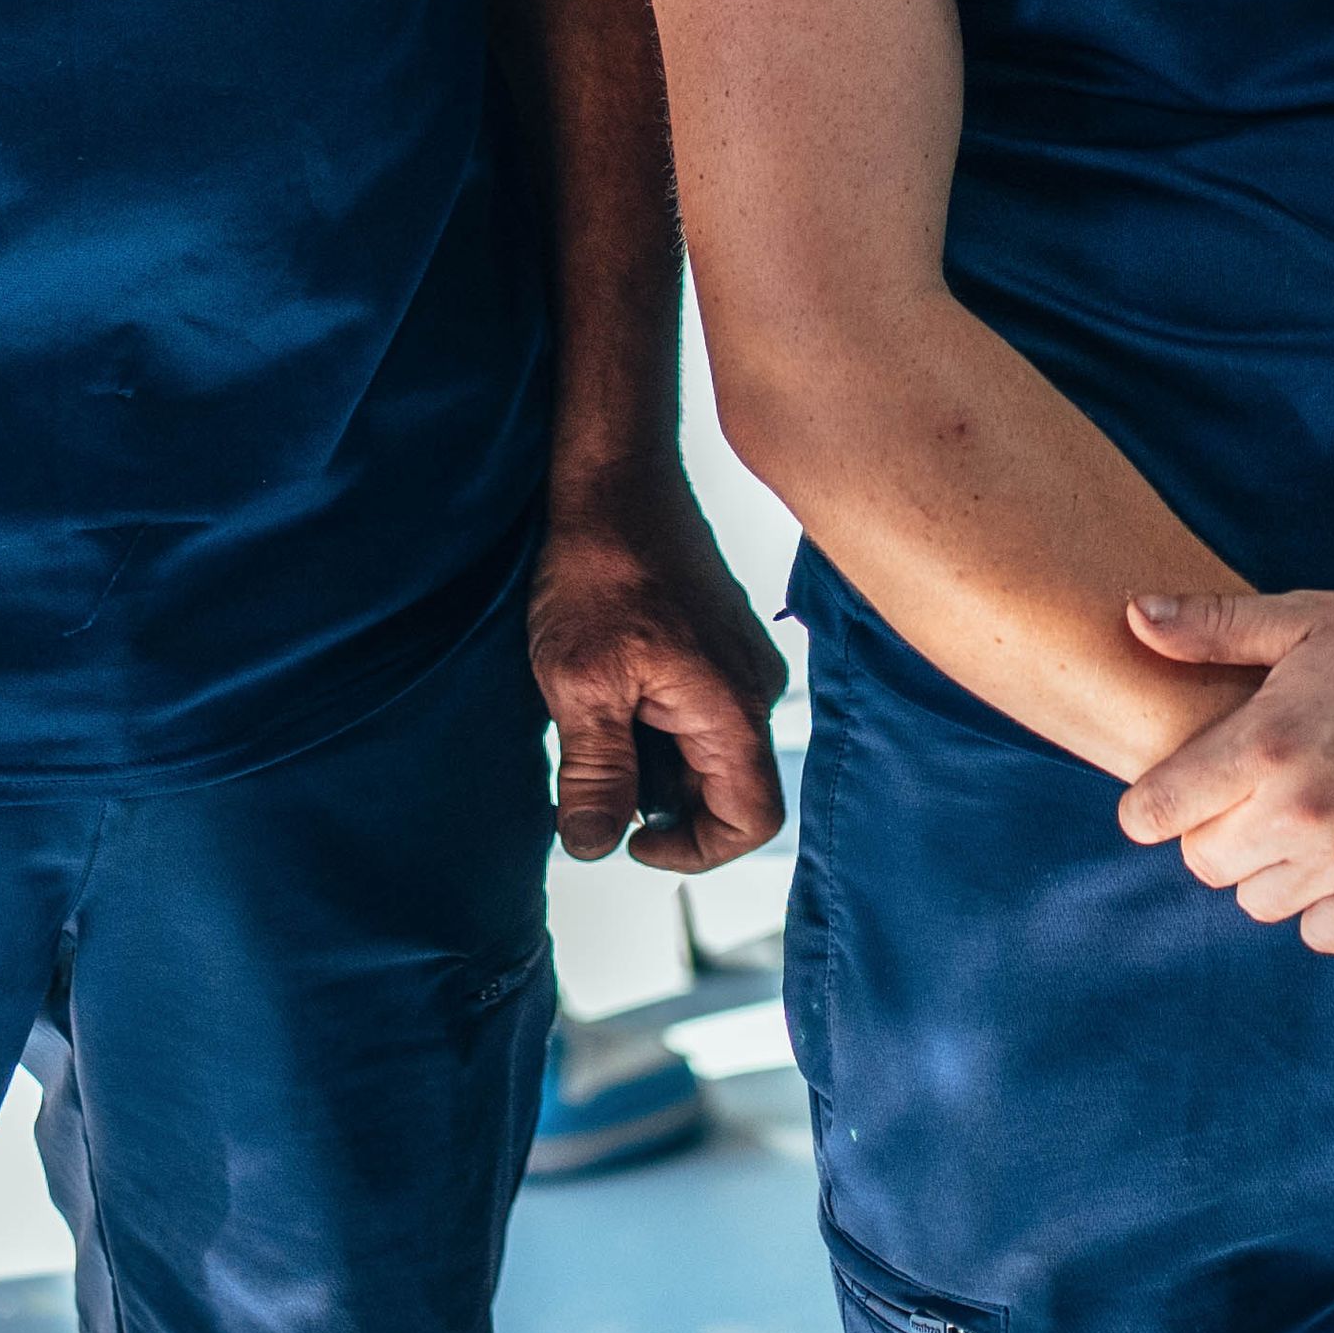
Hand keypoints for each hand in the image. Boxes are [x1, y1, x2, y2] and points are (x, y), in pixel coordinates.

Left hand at [535, 482, 786, 875]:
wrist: (612, 479)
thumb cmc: (600, 567)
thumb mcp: (580, 685)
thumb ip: (595, 776)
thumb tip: (594, 847)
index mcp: (733, 708)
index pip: (750, 821)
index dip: (690, 852)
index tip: (626, 838)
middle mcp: (753, 690)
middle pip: (722, 791)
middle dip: (653, 798)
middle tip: (587, 764)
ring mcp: (739, 665)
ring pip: (702, 752)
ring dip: (645, 756)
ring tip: (591, 711)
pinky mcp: (718, 646)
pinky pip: (695, 713)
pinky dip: (648, 721)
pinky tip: (604, 685)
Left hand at [1117, 584, 1333, 945]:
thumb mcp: (1305, 619)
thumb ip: (1212, 626)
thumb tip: (1131, 615)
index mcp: (1262, 742)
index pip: (1151, 813)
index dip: (1155, 804)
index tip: (1182, 790)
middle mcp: (1297, 810)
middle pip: (1203, 864)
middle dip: (1216, 833)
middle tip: (1256, 799)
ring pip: (1258, 902)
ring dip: (1269, 871)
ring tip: (1306, 825)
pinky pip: (1320, 934)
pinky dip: (1323, 907)